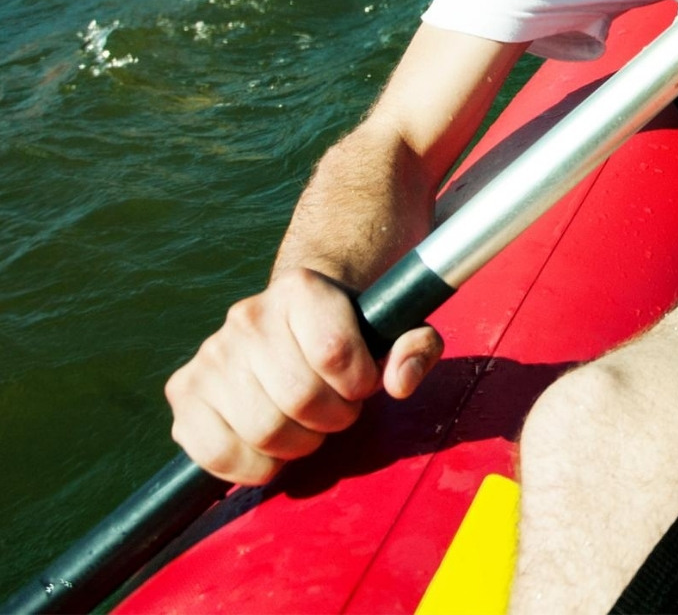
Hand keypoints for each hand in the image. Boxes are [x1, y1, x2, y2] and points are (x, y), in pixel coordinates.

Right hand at [164, 266, 441, 484]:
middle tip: (335, 409)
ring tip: (305, 424)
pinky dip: (252, 467)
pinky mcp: (182, 391)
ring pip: (263, 431)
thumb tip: (399, 382)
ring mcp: (210, 354)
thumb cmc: (352, 333)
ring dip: (297, 445)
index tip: (361, 384)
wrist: (293, 322)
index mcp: (302, 289)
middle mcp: (248, 315)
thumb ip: (416, 347)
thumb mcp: (396, 328)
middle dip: (331, 419)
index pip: (335, 353)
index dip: (359, 384)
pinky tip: (270, 448)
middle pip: (299, 399)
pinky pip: (216, 454)